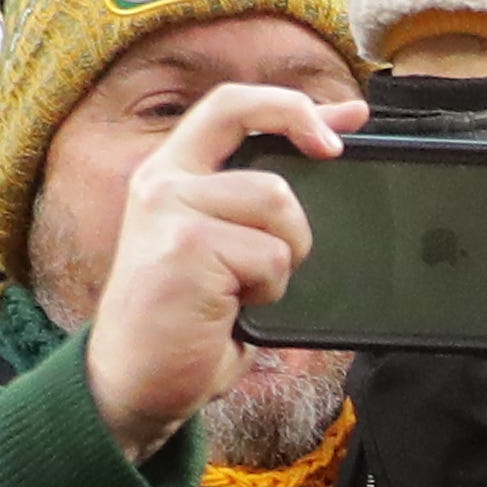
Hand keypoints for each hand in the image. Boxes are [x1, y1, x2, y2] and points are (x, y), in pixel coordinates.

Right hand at [83, 84, 339, 461]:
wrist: (136, 383)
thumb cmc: (189, 319)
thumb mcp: (226, 246)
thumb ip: (259, 203)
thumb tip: (329, 152)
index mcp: (172, 174)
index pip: (229, 105)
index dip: (295, 103)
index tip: (350, 119)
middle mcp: (162, 182)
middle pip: (248, 121)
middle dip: (302, 139)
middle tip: (328, 165)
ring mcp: (168, 210)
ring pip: (276, 200)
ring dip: (285, 252)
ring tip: (247, 285)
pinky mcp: (183, 248)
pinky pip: (271, 255)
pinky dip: (271, 289)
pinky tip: (233, 307)